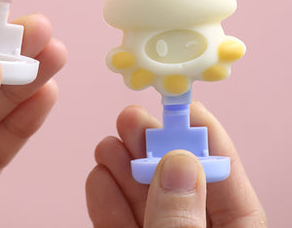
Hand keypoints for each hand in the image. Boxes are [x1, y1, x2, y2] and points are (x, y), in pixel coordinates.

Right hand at [86, 101, 266, 226]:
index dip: (202, 134)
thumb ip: (183, 221)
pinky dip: (105, 194)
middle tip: (130, 121)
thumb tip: (179, 162)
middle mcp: (193, 225)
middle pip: (174, 175)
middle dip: (150, 143)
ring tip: (109, 147)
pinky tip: (100, 177)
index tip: (179, 105)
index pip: (223, 172)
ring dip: (123, 164)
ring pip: (141, 190)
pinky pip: (115, 213)